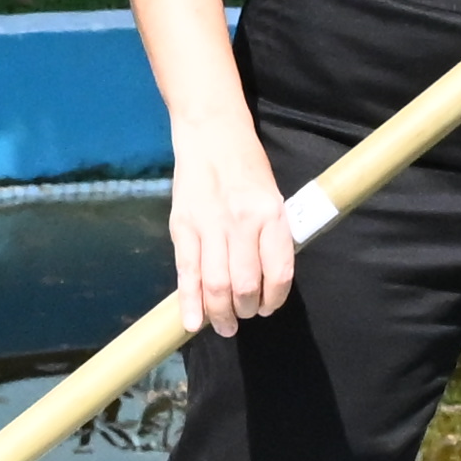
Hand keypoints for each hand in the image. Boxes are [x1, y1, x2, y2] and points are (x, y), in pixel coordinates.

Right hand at [167, 110, 295, 333]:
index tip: (268, 306)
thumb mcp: (272, 197)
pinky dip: (190, 303)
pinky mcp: (182, 227)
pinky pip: (187, 274)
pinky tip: (193, 323)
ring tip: (225, 325)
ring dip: (220, 314)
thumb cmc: (247, 166)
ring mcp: (209, 226)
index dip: (274, 298)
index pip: (278, 272)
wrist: (212, 134)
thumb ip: (271, 236)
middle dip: (246, 310)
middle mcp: (242, 223)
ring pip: (215, 285)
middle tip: (245, 315)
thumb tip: (266, 279)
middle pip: (244, 285)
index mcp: (271, 215)